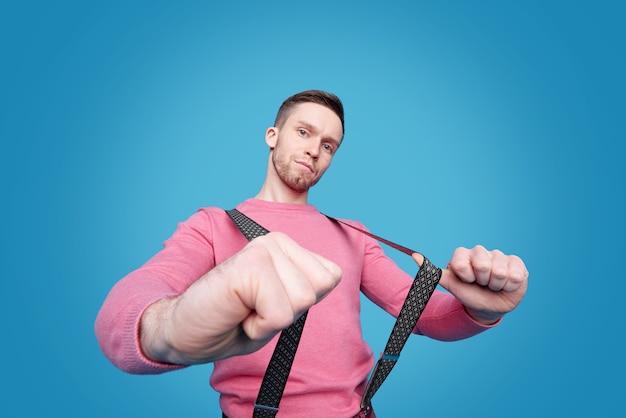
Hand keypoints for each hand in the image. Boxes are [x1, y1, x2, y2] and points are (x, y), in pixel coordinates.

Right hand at [141, 232, 341, 363]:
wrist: (182, 332)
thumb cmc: (231, 322)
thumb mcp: (280, 307)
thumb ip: (306, 289)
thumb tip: (336, 275)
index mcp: (286, 247)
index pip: (330, 277)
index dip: (301, 304)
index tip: (269, 306)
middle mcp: (276, 241)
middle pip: (317, 290)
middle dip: (288, 313)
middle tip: (254, 310)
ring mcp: (262, 250)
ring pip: (301, 301)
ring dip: (272, 320)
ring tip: (245, 311)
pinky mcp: (250, 265)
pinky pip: (280, 313)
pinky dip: (260, 327)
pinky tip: (237, 314)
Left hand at [417, 245, 527, 323]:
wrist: (488, 307)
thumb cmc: (468, 294)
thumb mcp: (451, 285)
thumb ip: (433, 272)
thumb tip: (414, 256)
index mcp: (463, 255)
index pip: (461, 263)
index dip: (465, 276)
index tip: (466, 281)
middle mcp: (481, 251)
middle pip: (482, 265)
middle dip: (482, 281)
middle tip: (481, 284)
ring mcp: (499, 256)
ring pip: (498, 272)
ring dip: (496, 285)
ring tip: (493, 286)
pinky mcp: (516, 263)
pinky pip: (515, 275)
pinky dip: (510, 285)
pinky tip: (506, 284)